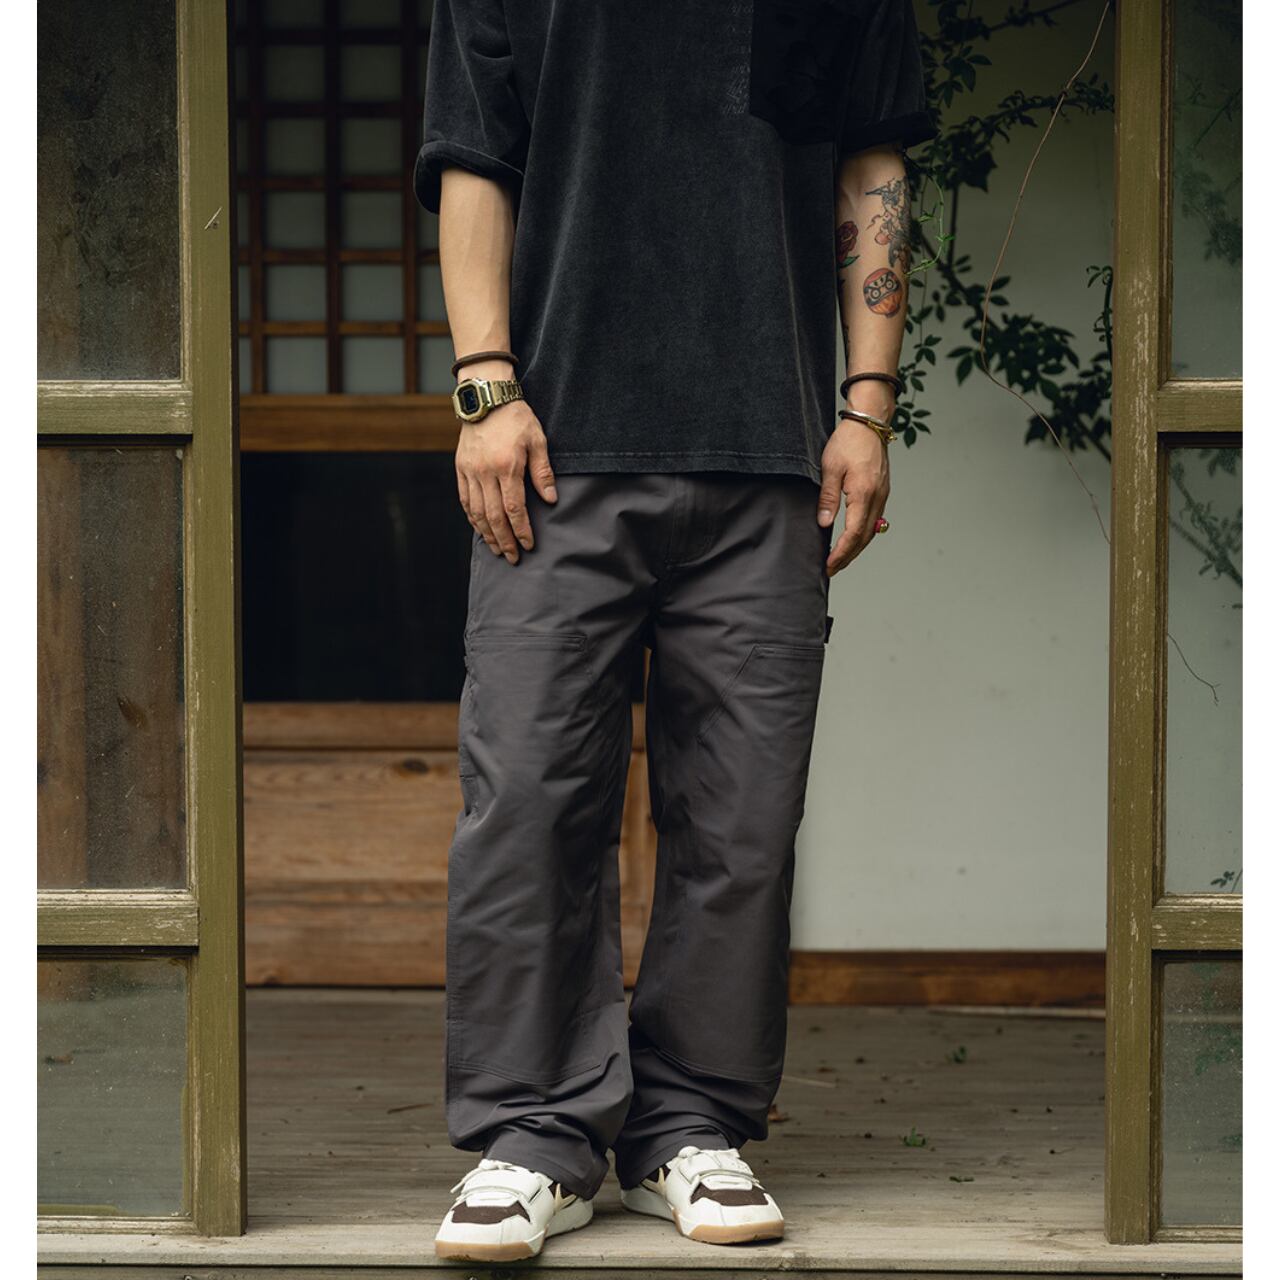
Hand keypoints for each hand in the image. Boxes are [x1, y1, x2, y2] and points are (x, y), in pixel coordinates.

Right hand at [455, 391, 556, 564]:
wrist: (486, 397)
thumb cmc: (516, 418)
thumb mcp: (537, 440)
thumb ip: (542, 472)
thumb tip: (550, 499)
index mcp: (506, 467)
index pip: (514, 508)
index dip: (521, 530)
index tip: (528, 545)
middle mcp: (485, 472)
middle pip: (494, 516)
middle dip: (505, 540)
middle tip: (513, 557)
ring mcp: (470, 471)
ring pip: (477, 512)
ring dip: (488, 534)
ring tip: (498, 549)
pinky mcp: (461, 468)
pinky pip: (465, 500)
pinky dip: (472, 518)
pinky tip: (480, 529)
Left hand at [817, 416, 890, 576]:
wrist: (869, 423)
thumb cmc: (848, 442)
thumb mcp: (830, 468)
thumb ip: (827, 498)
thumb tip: (824, 524)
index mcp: (864, 493)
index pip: (854, 533)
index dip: (842, 552)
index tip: (829, 565)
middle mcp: (878, 497)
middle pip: (865, 537)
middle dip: (848, 556)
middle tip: (832, 569)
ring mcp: (883, 495)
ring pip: (872, 530)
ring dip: (856, 547)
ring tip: (840, 559)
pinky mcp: (883, 491)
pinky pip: (875, 519)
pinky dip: (864, 534)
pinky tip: (853, 538)